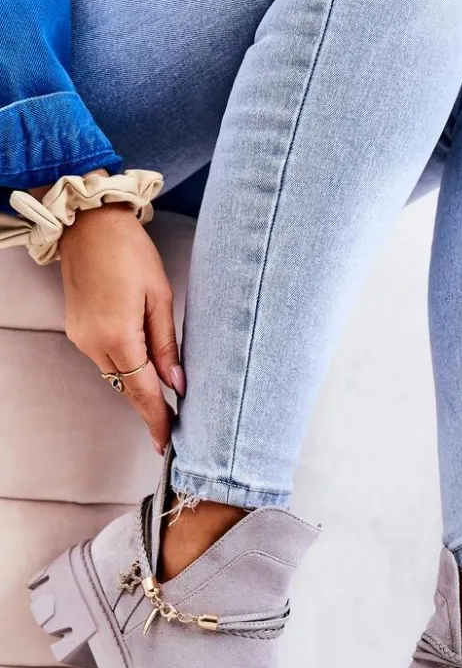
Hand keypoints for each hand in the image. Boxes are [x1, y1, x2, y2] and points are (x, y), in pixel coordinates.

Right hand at [57, 204, 183, 452]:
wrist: (89, 224)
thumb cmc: (129, 251)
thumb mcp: (160, 297)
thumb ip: (166, 344)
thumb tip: (177, 383)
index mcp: (117, 337)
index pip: (142, 391)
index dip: (157, 419)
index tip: (168, 443)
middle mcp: (93, 343)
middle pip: (127, 388)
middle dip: (149, 408)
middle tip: (172, 430)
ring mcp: (81, 337)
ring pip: (116, 375)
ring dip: (139, 387)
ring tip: (166, 402)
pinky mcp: (78, 329)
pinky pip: (106, 359)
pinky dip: (126, 368)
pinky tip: (145, 369)